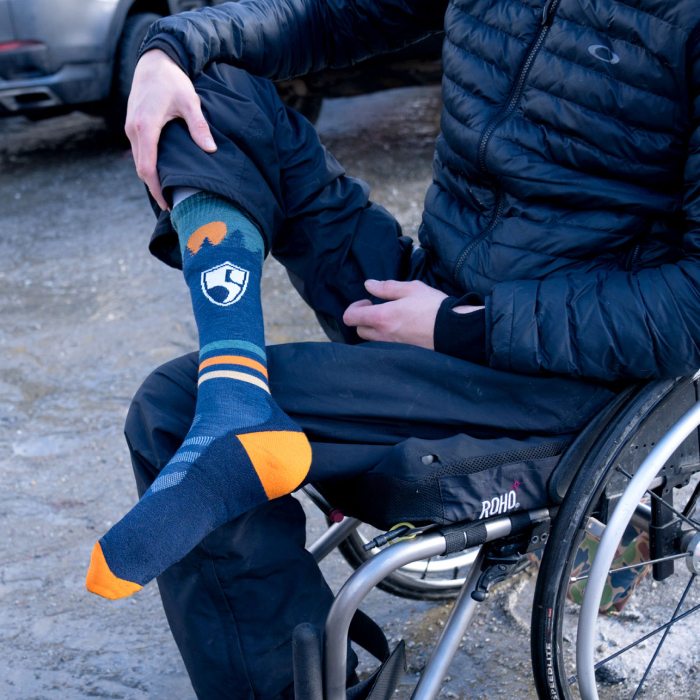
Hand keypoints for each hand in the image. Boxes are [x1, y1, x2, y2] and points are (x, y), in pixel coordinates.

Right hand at [124, 49, 216, 209]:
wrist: (154, 60)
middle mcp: (133, 130)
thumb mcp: (189, 101)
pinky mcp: (132, 125)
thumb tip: (210, 150)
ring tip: (168, 192)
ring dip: (150, 177)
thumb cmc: (173, 80)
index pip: (148, 168)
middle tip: (170, 205)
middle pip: (141, 169)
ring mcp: (130, 127)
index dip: (157, 189)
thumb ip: (199, 126)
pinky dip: (148, 164)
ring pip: (138, 160)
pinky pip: (139, 151)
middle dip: (154, 188)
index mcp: (146, 127)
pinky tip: (162, 172)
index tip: (168, 204)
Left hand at [343, 279, 448, 348]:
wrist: (454, 331)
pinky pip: (385, 346)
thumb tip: (368, 285)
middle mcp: (382, 335)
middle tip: (379, 309)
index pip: (350, 317)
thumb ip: (386, 287)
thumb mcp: (411, 289)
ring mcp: (392, 347)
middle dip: (364, 319)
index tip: (368, 302)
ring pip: (372, 340)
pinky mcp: (402, 353)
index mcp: (381, 317)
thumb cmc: (433, 307)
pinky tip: (402, 329)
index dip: (354, 307)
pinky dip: (387, 338)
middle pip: (359, 330)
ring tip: (391, 319)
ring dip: (375, 329)